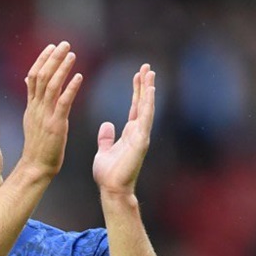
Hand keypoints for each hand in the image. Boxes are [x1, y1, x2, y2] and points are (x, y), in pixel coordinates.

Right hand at [20, 41, 82, 178]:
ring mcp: (45, 116)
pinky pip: (63, 103)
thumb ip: (33, 100)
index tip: (52, 47)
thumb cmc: (38, 147)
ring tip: (72, 54)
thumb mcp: (32, 120)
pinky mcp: (55, 125)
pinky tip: (79, 77)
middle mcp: (36, 108)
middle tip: (64, 44)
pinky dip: (70, 88)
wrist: (36, 167)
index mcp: (31, 107)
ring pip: (51, 86)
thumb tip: (29, 81)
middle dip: (53, 58)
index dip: (42, 60)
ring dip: (62, 68)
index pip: (33, 76)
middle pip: (41, 76)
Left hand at [92, 64, 155, 195]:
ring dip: (148, 90)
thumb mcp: (104, 151)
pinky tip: (150, 91)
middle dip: (145, 85)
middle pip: (143, 103)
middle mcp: (138, 132)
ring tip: (150, 72)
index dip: (137, 91)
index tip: (138, 74)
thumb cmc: (109, 174)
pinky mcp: (141, 142)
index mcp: (130, 133)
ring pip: (147, 108)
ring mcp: (141, 136)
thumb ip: (107, 137)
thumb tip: (107, 125)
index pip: (136, 107)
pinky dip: (148, 104)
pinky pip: (145, 119)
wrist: (112, 189)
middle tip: (147, 66)